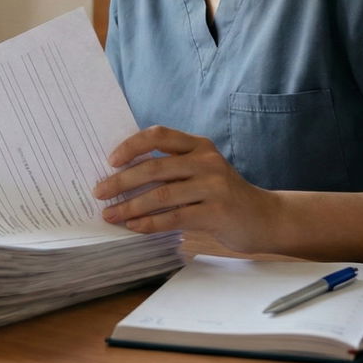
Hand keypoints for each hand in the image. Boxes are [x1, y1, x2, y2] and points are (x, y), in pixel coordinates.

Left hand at [92, 125, 280, 252]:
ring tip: (110, 214)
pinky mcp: (217, 212)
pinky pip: (174, 217)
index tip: (110, 160)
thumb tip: (121, 176)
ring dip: (130, 206)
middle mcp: (206, 161)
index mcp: (199, 145)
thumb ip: (172, 168)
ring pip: (161, 195)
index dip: (131, 145)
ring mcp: (214, 186)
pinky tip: (133, 226)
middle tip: (98, 192)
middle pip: (155, 168)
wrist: (264, 217)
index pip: (159, 135)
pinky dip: (149, 223)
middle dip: (121, 181)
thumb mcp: (201, 171)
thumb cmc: (222, 195)